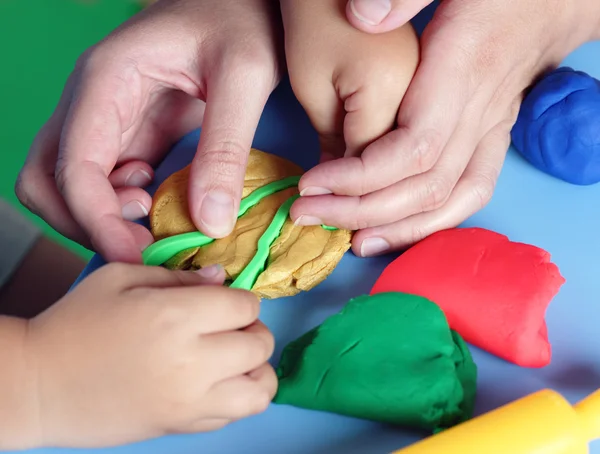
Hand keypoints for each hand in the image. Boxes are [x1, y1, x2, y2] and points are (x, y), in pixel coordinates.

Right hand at [16, 0, 281, 262]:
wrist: (241, 2)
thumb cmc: (241, 20)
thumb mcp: (244, 76)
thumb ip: (225, 148)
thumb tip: (210, 223)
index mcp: (106, 81)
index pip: (73, 166)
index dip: (96, 221)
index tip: (138, 255)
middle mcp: (92, 102)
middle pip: (47, 180)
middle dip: (85, 224)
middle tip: (143, 245)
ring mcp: (107, 118)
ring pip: (68, 185)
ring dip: (101, 218)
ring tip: (154, 221)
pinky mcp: (130, 133)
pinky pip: (105, 182)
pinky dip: (122, 208)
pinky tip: (159, 204)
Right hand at [25, 263, 274, 447]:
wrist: (39, 385)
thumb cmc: (75, 323)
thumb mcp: (122, 278)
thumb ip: (179, 277)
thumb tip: (221, 277)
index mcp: (176, 317)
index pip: (246, 306)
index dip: (242, 299)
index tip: (226, 301)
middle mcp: (192, 362)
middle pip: (260, 345)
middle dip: (253, 329)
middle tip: (231, 326)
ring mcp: (190, 401)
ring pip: (261, 390)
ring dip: (256, 369)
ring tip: (234, 358)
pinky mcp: (182, 427)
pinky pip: (235, 415)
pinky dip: (238, 396)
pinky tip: (215, 381)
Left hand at [292, 0, 599, 256]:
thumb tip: (360, 14)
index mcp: (461, 73)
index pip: (412, 150)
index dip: (359, 177)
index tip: (311, 182)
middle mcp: (481, 111)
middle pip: (423, 186)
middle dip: (360, 209)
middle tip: (307, 214)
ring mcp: (492, 130)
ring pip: (450, 201)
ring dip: (396, 229)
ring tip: (348, 240)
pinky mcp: (493, 139)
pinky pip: (470, 194)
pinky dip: (432, 222)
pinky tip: (394, 231)